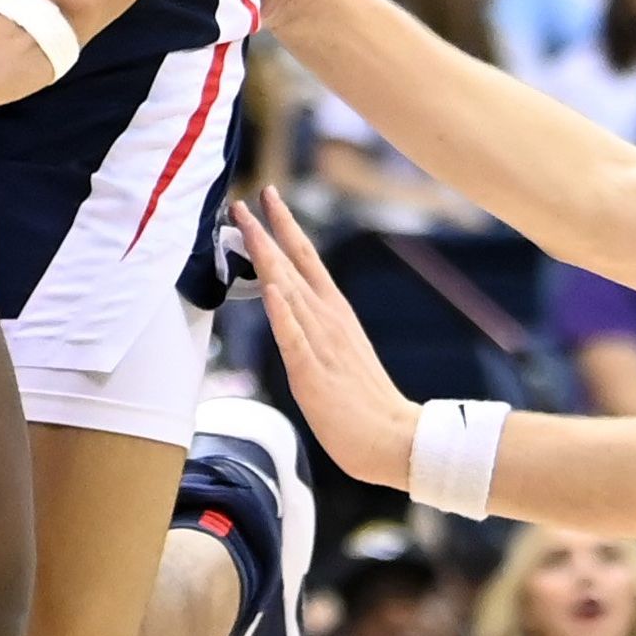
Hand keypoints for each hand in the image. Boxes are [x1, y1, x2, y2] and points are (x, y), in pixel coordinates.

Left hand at [234, 190, 417, 490]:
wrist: (394, 438)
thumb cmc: (364, 401)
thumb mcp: (338, 349)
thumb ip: (315, 324)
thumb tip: (290, 301)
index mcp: (335, 311)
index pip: (306, 258)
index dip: (285, 225)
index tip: (268, 197)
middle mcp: (327, 319)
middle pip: (291, 265)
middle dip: (265, 231)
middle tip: (242, 200)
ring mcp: (320, 344)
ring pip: (288, 291)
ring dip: (266, 258)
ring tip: (247, 228)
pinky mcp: (313, 373)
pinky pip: (294, 338)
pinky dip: (281, 312)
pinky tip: (270, 289)